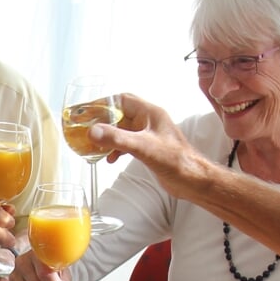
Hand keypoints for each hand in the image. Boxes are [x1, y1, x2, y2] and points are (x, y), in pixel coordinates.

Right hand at [87, 93, 215, 199]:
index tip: (87, 111)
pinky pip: (126, 143)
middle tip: (86, 128)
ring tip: (94, 145)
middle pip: (119, 114)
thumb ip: (117, 138)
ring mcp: (148, 135)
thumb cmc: (177, 161)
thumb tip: (93, 131)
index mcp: (150, 113)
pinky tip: (110, 159)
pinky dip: (116, 149)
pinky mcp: (148, 149)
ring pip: (122, 130)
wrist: (193, 180)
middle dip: (102, 121)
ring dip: (107, 137)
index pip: (122, 99)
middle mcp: (149, 121)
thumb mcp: (143, 147)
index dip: (103, 103)